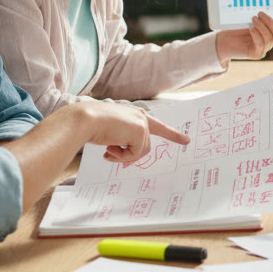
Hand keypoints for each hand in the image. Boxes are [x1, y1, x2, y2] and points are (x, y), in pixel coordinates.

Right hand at [68, 100, 190, 163]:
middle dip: (128, 154)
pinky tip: (109, 148)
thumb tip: (131, 153)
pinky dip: (121, 156)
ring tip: (108, 148)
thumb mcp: (113, 131)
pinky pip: (135, 154)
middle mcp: (142, 117)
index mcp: (135, 115)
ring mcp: (142, 124)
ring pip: (141, 152)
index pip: (158, 126)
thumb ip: (126, 138)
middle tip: (110, 152)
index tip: (187, 140)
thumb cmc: (93, 125)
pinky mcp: (140, 132)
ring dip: (123, 155)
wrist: (85, 120)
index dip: (172, 134)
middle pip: (144, 146)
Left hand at [216, 12, 272, 65]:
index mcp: (271, 32)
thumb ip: (259, 16)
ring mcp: (264, 48)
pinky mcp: (256, 53)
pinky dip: (257, 35)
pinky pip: (261, 44)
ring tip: (253, 19)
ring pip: (270, 38)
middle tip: (260, 13)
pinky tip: (251, 29)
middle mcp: (270, 41)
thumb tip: (266, 6)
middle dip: (270, 22)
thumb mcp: (249, 19)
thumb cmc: (236, 28)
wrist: (224, 41)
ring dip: (262, 27)